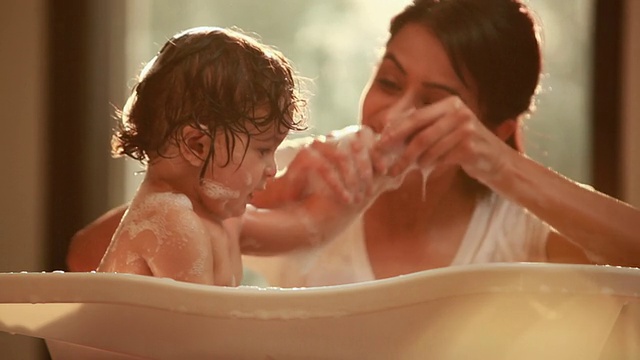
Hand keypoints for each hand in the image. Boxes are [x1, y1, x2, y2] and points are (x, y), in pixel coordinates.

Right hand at [285, 126, 377, 203]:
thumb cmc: (323, 189)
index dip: (377, 151)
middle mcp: (330, 138)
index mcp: (343, 139)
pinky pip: (326, 169)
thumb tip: (396, 177)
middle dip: (366, 168)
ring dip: (352, 179)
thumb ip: (370, 175)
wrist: (292, 197)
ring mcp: (316, 145)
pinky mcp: (304, 156)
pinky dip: (338, 186)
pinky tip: (346, 200)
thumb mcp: (351, 181)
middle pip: (355, 145)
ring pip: (341, 157)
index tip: (385, 170)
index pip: (365, 134)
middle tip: (371, 189)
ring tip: (358, 199)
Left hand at [375, 96, 515, 184]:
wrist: (496, 161)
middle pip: (420, 132)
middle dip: (399, 149)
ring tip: (406, 169)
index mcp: (450, 103)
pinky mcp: (470, 146)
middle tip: (385, 162)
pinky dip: (430, 165)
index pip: (416, 116)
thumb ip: (423, 128)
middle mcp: (459, 112)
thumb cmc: (464, 146)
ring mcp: (466, 128)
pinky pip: (440, 158)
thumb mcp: (445, 130)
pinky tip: (427, 169)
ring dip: (414, 161)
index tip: (380, 144)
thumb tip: (387, 135)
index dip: (396, 131)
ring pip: (428, 148)